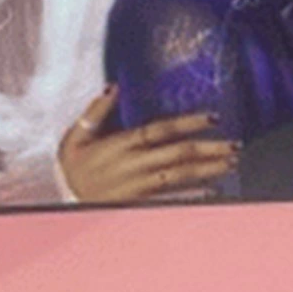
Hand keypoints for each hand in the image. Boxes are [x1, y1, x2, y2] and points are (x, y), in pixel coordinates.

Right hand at [58, 87, 238, 202]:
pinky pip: (172, 201)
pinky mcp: (139, 205)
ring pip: (180, 177)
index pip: (162, 130)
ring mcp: (139, 189)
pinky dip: (193, 196)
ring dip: (208, 170)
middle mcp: (134, 166)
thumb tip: (114, 86)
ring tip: (230, 162)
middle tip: (234, 145)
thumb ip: (96, 111)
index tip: (213, 117)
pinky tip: (213, 191)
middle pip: (179, 155)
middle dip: (209, 149)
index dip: (189, 123)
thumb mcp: (76, 136)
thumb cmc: (72, 168)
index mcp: (122, 145)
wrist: (58, 204)